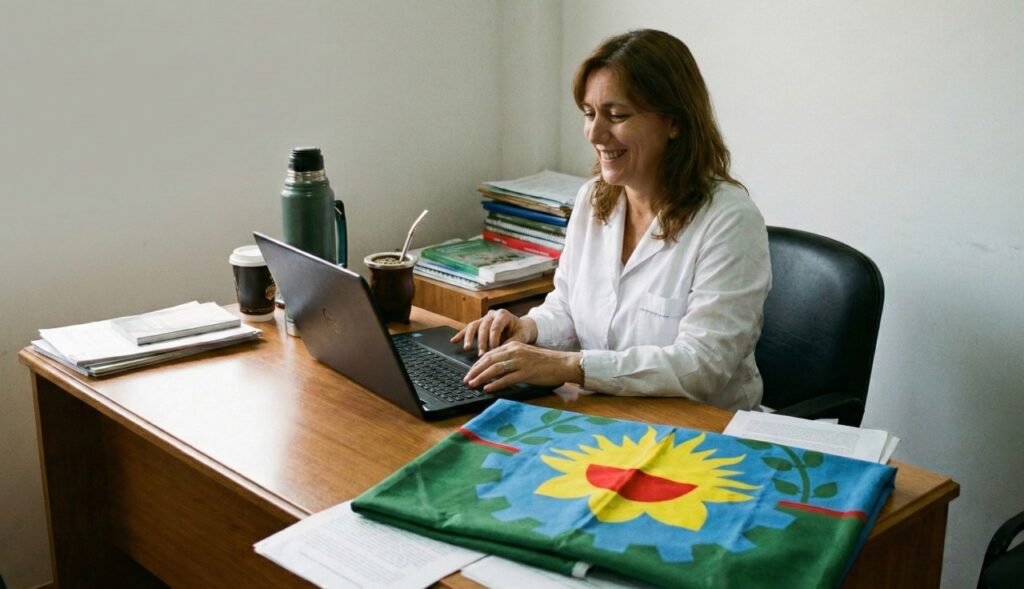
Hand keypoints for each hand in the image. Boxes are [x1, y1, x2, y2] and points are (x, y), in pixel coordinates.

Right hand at [450, 309, 537, 355]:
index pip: (495, 326)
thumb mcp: (521, 337)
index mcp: (503, 315)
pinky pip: (468, 329)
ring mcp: (483, 319)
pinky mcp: (478, 325)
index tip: (493, 350)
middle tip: (481, 354)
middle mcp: (491, 315)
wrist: (521, 328)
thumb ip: (511, 342)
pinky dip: (460, 335)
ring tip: (466, 348)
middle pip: (483, 327)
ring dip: (469, 338)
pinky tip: (453, 341)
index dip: (493, 339)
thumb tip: (501, 351)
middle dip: (482, 341)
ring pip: (473, 326)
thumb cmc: (521, 332)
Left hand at [463, 341, 582, 392]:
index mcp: (513, 345)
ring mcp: (521, 362)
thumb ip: (509, 358)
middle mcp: (515, 351)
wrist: (562, 363)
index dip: (477, 364)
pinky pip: (507, 378)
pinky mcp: (527, 373)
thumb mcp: (524, 355)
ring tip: (473, 384)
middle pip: (489, 360)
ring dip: (482, 377)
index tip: (470, 372)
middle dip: (475, 370)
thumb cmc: (544, 362)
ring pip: (495, 369)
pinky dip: (496, 384)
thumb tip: (493, 369)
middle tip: (466, 379)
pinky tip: (488, 389)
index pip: (490, 353)